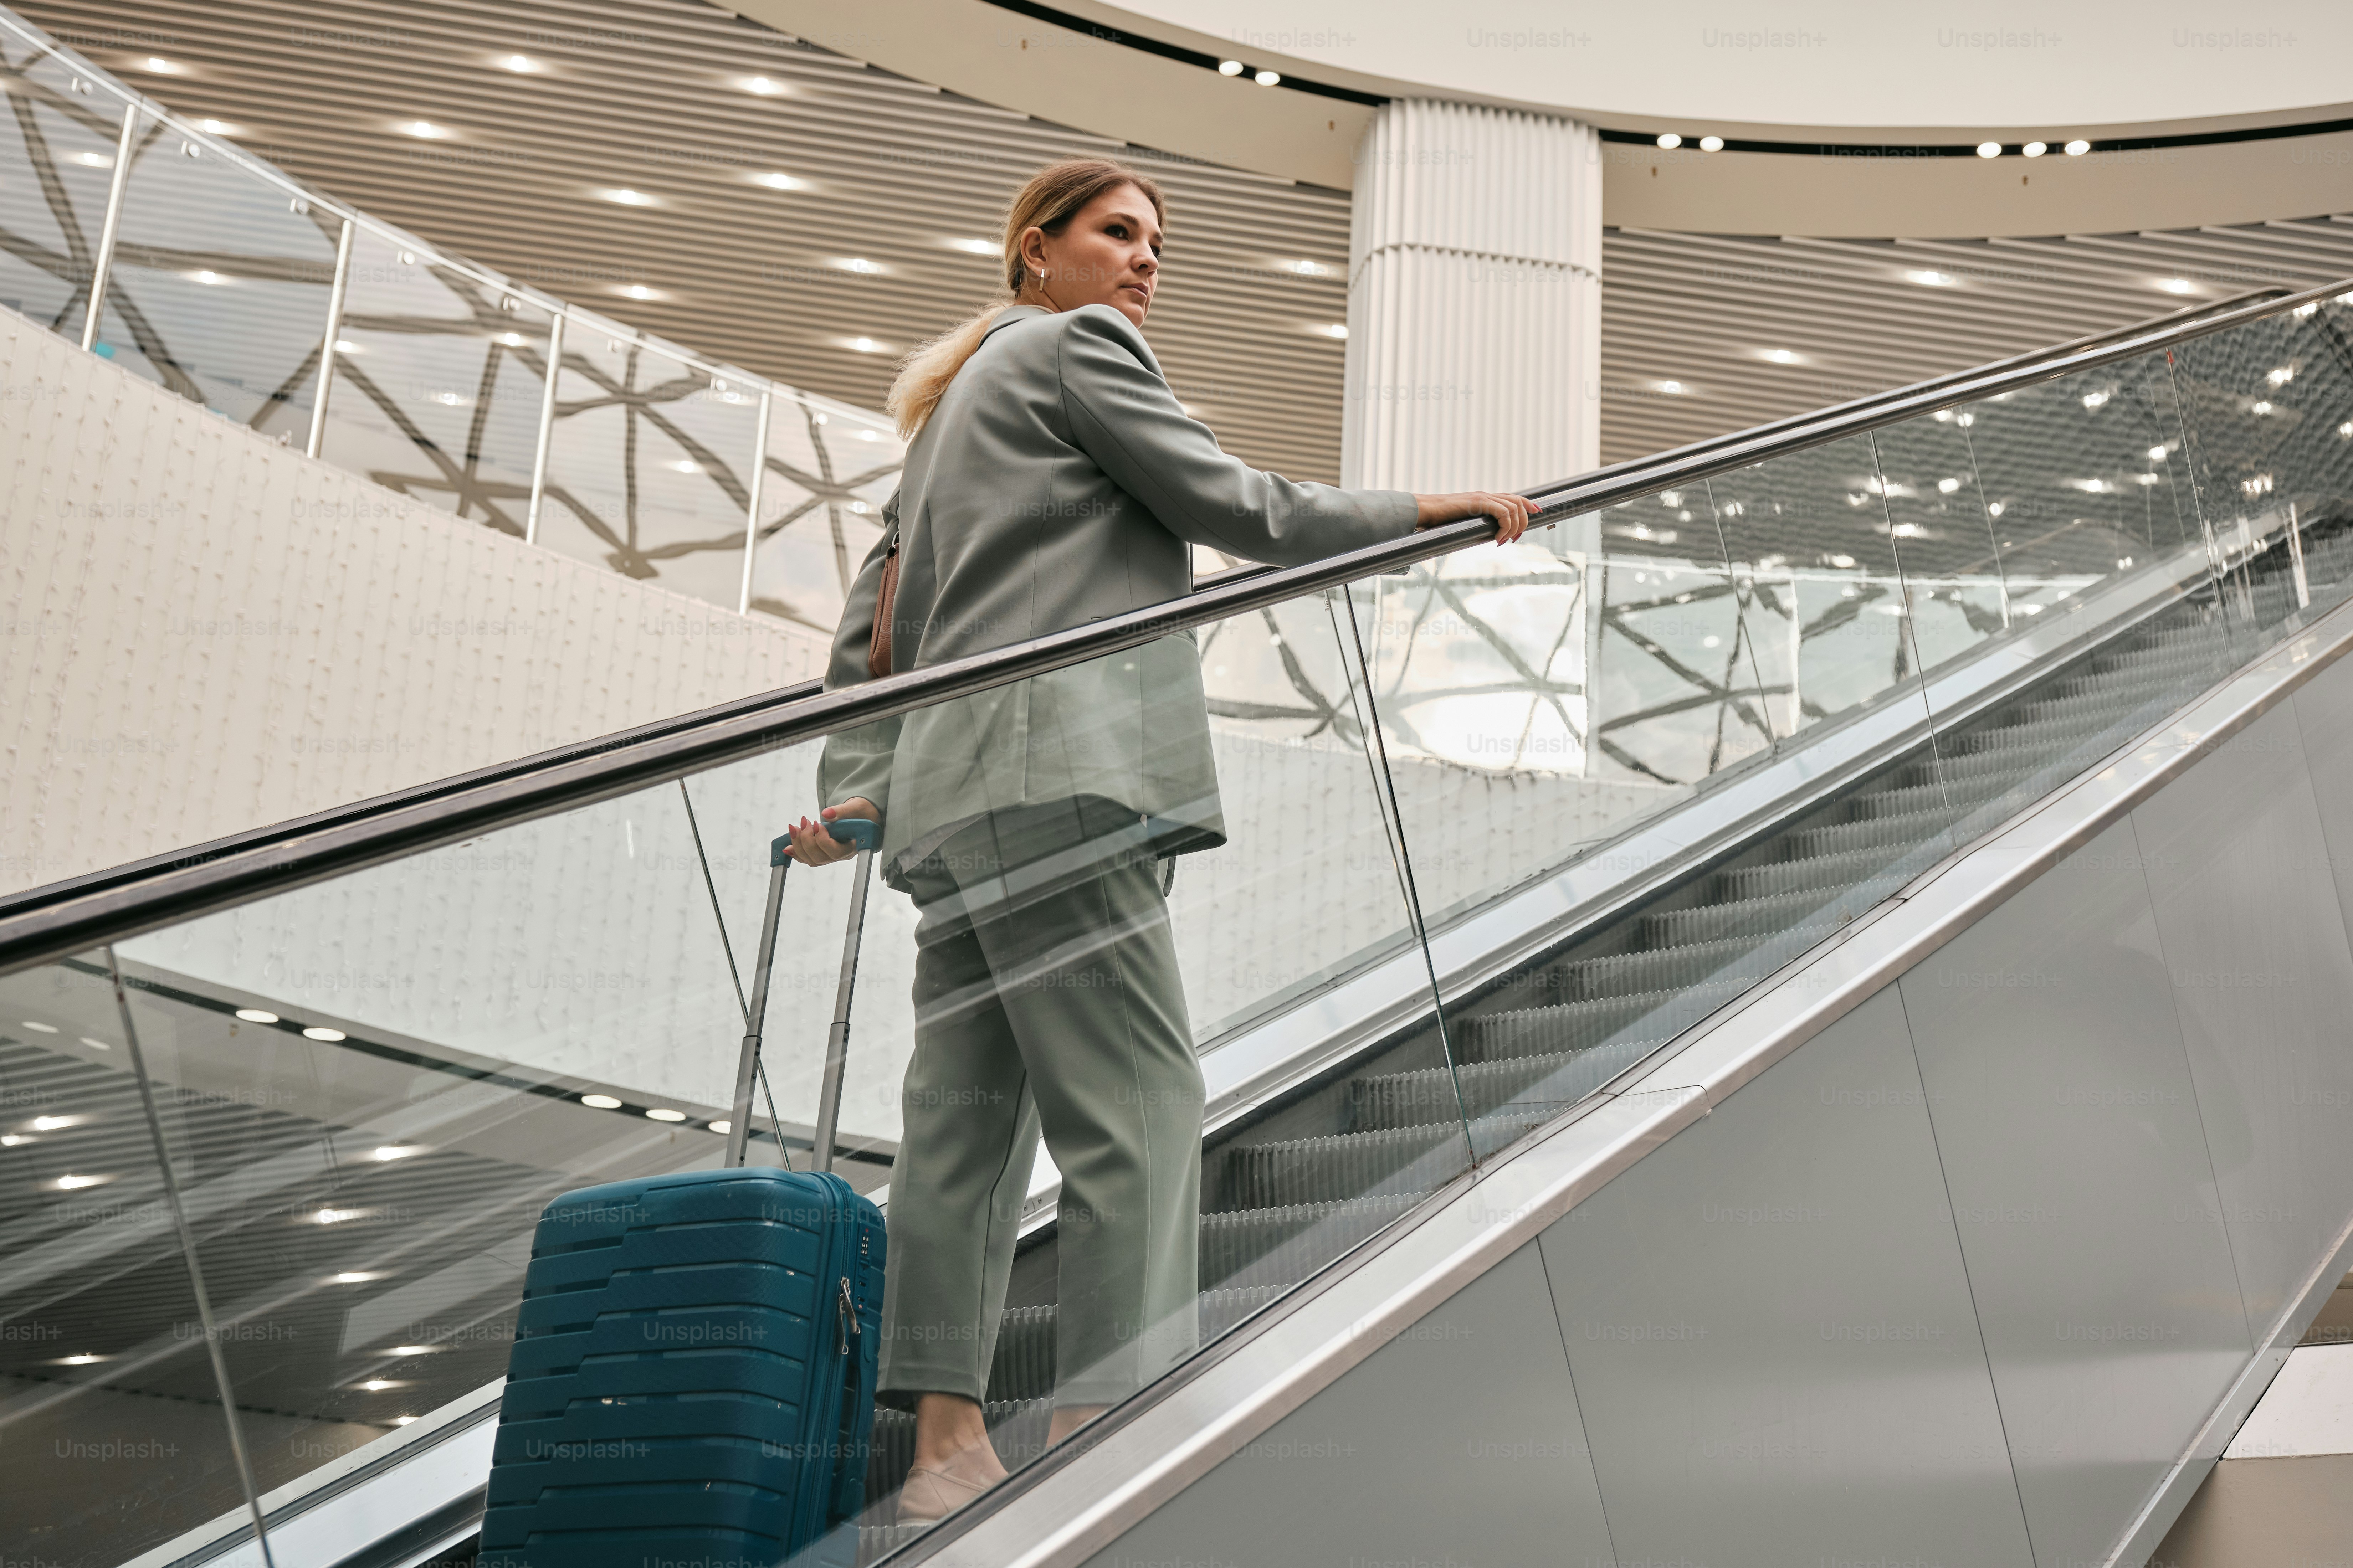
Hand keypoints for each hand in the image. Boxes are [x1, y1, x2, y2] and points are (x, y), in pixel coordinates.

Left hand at [785, 799, 878, 866]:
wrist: (862, 815)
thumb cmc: (862, 812)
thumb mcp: (855, 807)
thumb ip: (841, 811)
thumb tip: (826, 814)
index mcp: (853, 845)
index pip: (836, 852)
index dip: (823, 841)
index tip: (818, 824)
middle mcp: (842, 855)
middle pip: (820, 858)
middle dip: (806, 840)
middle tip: (804, 822)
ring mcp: (832, 855)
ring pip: (812, 860)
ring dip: (799, 845)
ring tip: (794, 828)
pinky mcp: (823, 852)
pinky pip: (808, 858)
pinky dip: (796, 853)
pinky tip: (787, 847)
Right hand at [1413, 491, 1537, 545]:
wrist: (1423, 510)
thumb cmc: (1436, 520)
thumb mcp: (1458, 523)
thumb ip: (1468, 527)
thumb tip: (1466, 542)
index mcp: (1483, 498)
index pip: (1513, 497)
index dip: (1528, 505)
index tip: (1536, 514)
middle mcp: (1486, 495)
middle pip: (1518, 502)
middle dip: (1523, 521)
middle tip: (1515, 539)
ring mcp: (1483, 497)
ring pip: (1514, 507)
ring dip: (1515, 527)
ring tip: (1504, 541)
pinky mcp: (1478, 502)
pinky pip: (1503, 512)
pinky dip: (1506, 526)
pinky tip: (1497, 539)